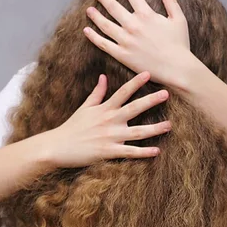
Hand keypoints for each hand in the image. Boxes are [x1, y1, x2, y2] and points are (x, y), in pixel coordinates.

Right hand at [36, 72, 170, 168]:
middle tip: (167, 93)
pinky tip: (157, 150)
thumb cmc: (72, 127)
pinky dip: (144, 152)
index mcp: (105, 108)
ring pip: (137, 132)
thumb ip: (97, 93)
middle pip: (134, 108)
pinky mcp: (109, 151)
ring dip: (154, 129)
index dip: (136, 82)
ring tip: (169, 125)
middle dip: (151, 101)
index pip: (123, 92)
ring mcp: (110, 137)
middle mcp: (110, 120)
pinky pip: (130, 152)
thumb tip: (103, 76)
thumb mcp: (84, 107)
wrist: (57, 146)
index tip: (148, 73)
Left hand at [83, 0, 195, 87]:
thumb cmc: (180, 45)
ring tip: (89, 10)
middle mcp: (133, 25)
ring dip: (95, 16)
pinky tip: (87, 31)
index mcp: (147, 15)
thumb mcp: (178, 19)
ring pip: (105, 24)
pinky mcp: (122, 55)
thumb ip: (170, 1)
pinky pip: (103, 44)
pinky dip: (93, 37)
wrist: (176, 68)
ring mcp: (126, 40)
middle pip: (113, 7)